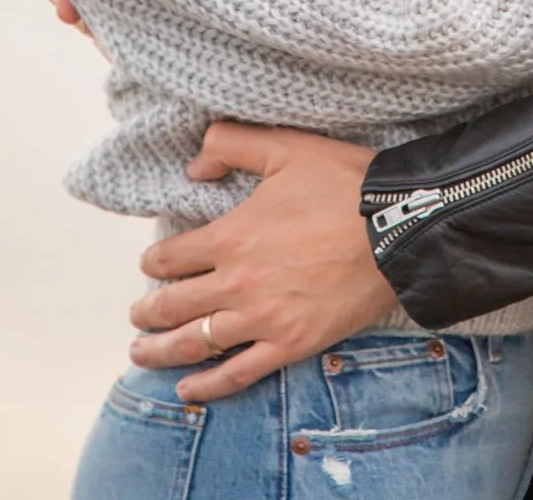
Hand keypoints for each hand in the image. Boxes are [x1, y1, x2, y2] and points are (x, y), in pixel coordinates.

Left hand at [128, 125, 397, 400]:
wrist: (395, 228)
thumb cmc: (342, 184)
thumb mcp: (285, 146)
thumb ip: (231, 144)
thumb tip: (194, 165)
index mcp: (232, 236)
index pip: (171, 257)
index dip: (153, 262)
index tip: (150, 265)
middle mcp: (238, 283)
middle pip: (174, 305)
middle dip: (147, 310)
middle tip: (137, 313)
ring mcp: (263, 319)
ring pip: (196, 343)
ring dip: (161, 350)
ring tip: (142, 353)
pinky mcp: (291, 343)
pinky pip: (239, 373)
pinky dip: (208, 385)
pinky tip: (187, 389)